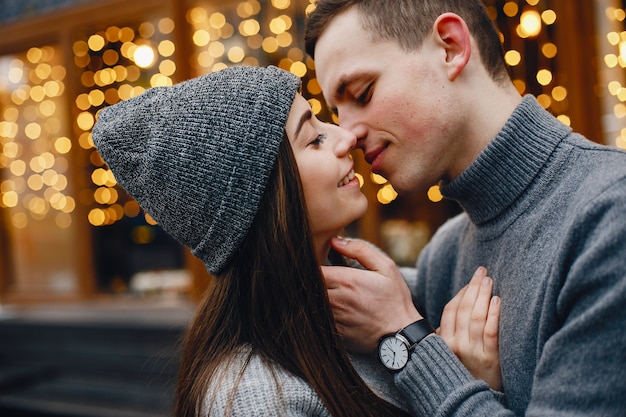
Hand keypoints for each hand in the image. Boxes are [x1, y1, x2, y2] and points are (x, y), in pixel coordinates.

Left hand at [322, 237, 420, 352]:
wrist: (401, 335)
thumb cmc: (394, 299)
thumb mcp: (386, 268)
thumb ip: (360, 250)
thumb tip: (335, 240)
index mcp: (347, 281)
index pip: (313, 269)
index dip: (311, 264)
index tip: (318, 263)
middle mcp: (336, 299)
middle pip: (309, 285)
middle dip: (311, 279)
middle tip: (321, 276)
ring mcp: (334, 317)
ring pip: (311, 301)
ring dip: (315, 295)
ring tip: (329, 291)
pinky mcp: (334, 331)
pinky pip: (318, 317)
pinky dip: (320, 311)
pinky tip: (334, 308)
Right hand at [438, 267, 501, 390]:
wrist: (471, 401)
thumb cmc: (462, 372)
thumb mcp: (448, 352)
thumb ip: (448, 332)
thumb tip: (455, 306)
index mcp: (444, 341)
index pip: (450, 310)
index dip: (461, 293)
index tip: (470, 282)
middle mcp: (455, 345)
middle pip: (464, 309)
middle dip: (473, 287)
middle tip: (482, 271)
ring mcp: (472, 352)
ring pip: (476, 317)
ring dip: (483, 295)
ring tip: (489, 280)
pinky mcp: (490, 359)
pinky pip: (491, 332)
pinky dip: (493, 314)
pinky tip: (497, 301)